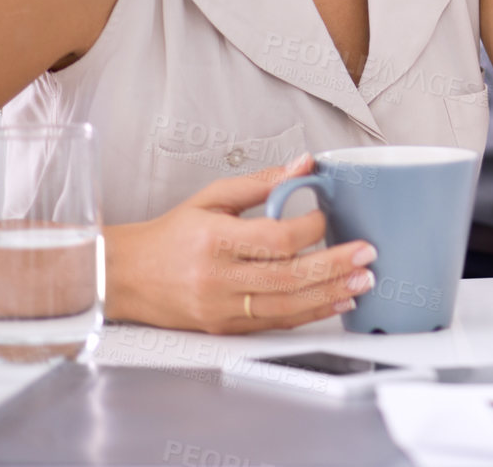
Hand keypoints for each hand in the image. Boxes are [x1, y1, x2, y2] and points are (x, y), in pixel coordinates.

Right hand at [104, 154, 377, 333]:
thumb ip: (262, 183)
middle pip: (287, 276)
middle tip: (366, 254)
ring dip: (330, 294)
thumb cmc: (171, 235)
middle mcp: (217, 278)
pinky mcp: (224, 328)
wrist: (126, 277)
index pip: (274, 238)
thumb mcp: (211, 198)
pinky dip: (309, 313)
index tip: (330, 216)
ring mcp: (220, 308)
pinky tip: (335, 302)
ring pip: (285, 306)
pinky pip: (274, 323)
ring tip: (362, 281)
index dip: (309, 229)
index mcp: (213, 240)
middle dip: (333, 265)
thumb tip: (305, 165)